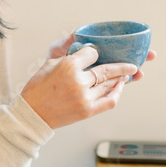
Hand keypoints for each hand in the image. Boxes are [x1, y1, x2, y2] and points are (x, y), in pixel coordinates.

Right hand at [22, 36, 155, 129]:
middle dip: (122, 65)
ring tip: (126, 75)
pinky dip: (117, 92)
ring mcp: (85, 96)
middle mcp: (79, 80)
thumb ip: (71, 56)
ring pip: (110, 84)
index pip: (92, 52)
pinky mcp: (87, 110)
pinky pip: (110, 100)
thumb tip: (89, 51)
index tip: (97, 53)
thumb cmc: (38, 89)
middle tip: (133, 64)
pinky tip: (120, 87)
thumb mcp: (50, 64)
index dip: (95, 52)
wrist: (32, 114)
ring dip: (120, 78)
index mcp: (69, 65)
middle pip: (107, 69)